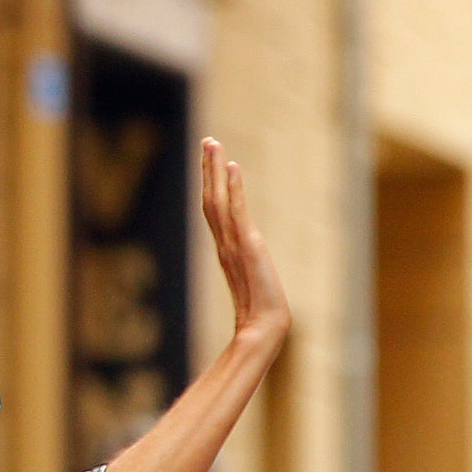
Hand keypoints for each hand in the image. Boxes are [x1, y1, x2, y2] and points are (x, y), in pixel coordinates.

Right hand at [199, 137, 288, 351]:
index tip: (214, 162)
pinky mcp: (246, 245)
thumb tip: (250, 285)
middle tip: (208, 142)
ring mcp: (233, 243)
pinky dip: (233, 188)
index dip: (212, 186)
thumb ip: (249, 282)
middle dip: (209, 170)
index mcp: (226, 251)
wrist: (264, 329)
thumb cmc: (260, 319)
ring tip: (213, 145)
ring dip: (215, 170)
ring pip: (218, 200)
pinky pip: (236, 210)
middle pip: (211, 199)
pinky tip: (232, 167)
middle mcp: (225, 243)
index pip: (215, 212)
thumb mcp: (254, 292)